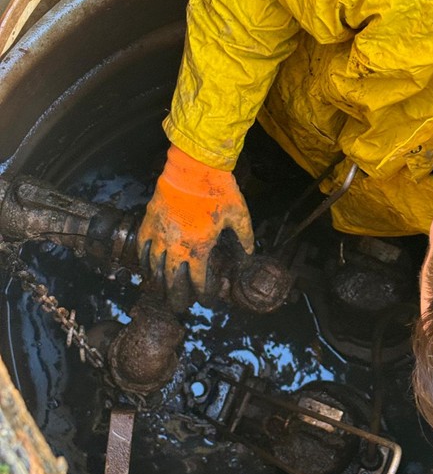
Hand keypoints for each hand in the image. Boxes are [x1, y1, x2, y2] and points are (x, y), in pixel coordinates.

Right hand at [137, 144, 253, 301]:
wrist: (194, 166)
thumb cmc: (218, 190)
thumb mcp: (239, 215)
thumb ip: (245, 237)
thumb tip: (249, 252)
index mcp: (199, 249)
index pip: (199, 282)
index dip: (204, 295)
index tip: (206, 300)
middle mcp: (176, 247)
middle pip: (173, 283)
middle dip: (177, 298)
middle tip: (180, 306)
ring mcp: (160, 235)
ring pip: (154, 269)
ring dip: (158, 284)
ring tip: (161, 292)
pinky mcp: (149, 221)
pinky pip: (142, 247)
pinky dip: (143, 261)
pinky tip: (147, 268)